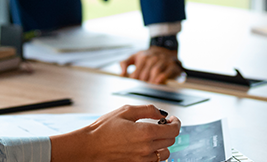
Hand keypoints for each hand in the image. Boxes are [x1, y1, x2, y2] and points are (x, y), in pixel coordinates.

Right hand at [50, 105, 179, 161]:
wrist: (90, 146)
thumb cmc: (104, 129)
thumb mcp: (126, 111)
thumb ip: (148, 110)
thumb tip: (162, 113)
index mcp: (146, 132)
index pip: (173, 130)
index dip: (176, 123)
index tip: (172, 119)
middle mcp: (147, 148)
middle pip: (171, 140)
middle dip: (169, 130)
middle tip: (162, 124)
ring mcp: (143, 159)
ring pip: (165, 153)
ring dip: (164, 143)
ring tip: (154, 135)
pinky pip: (155, 160)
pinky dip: (155, 153)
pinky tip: (147, 145)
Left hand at [120, 47, 182, 83]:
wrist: (165, 49)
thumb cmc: (148, 55)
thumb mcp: (135, 57)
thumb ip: (125, 64)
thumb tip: (122, 74)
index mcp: (142, 57)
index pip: (136, 73)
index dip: (134, 80)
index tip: (134, 84)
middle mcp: (152, 58)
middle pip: (145, 74)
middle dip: (143, 82)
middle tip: (142, 87)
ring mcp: (163, 61)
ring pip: (155, 72)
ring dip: (151, 80)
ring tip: (149, 86)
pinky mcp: (171, 65)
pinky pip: (166, 72)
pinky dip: (162, 77)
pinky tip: (158, 82)